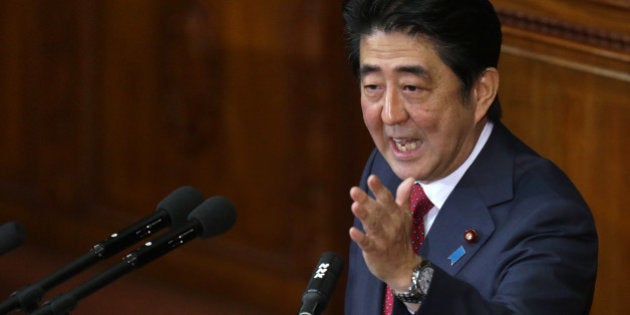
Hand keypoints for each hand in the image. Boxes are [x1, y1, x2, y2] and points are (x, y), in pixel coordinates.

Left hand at [349, 175, 422, 290]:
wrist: (404, 268)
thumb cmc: (401, 238)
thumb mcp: (405, 216)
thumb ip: (404, 197)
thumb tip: (410, 179)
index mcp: (396, 215)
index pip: (387, 199)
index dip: (379, 189)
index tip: (372, 178)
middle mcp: (390, 225)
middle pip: (377, 210)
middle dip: (366, 200)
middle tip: (354, 190)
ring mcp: (383, 239)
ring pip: (372, 225)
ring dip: (363, 216)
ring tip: (354, 206)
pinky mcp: (375, 251)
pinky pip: (367, 244)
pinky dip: (360, 238)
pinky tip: (352, 231)